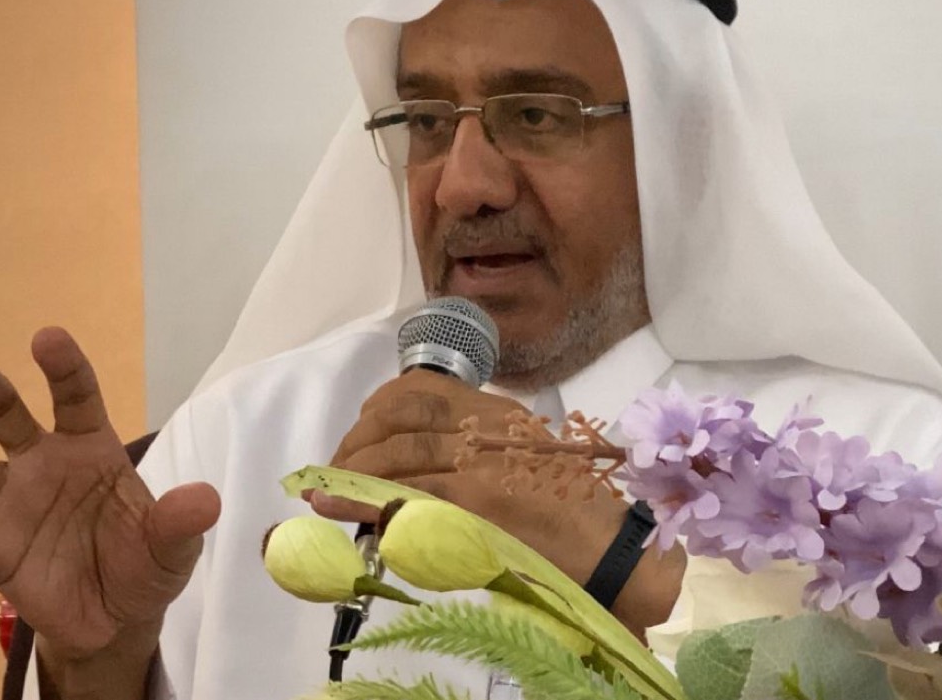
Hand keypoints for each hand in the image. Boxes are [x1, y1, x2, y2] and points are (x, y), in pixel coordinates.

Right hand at [0, 328, 220, 666]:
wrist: (118, 617)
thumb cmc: (145, 560)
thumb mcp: (174, 544)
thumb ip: (181, 521)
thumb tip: (207, 500)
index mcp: (91, 447)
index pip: (77, 397)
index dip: (64, 367)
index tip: (47, 337)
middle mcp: (45, 464)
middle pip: (11, 417)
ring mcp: (15, 505)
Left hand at [313, 369, 630, 585]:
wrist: (617, 550)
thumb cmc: (574, 514)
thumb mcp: (524, 464)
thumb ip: (474, 456)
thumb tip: (410, 475)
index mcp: (497, 412)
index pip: (418, 391)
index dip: (371, 414)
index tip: (353, 441)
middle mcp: (488, 426)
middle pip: (400, 418)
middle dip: (355, 445)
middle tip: (332, 474)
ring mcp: (483, 461)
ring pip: (399, 454)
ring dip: (351, 473)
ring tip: (324, 493)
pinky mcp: (481, 500)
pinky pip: (409, 495)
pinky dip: (363, 500)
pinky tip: (334, 507)